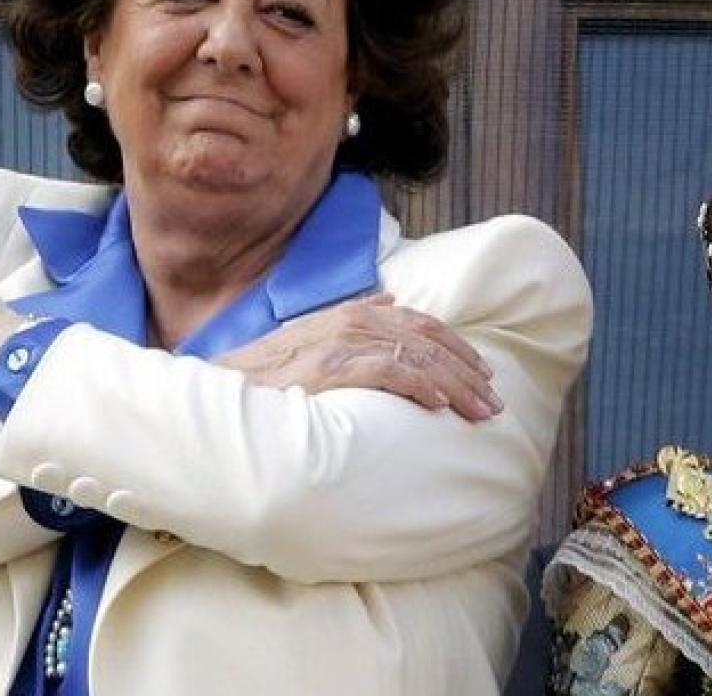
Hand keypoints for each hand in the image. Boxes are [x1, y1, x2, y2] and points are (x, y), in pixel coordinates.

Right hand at [215, 293, 500, 420]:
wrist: (218, 391)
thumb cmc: (264, 374)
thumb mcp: (309, 335)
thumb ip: (351, 316)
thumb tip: (389, 301)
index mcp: (349, 313)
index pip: (419, 323)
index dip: (455, 347)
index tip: (481, 373)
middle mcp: (349, 321)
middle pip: (426, 340)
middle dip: (466, 370)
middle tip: (493, 401)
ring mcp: (338, 344)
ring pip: (416, 357)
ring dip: (455, 384)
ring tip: (480, 409)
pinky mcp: (329, 369)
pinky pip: (388, 372)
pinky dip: (420, 385)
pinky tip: (441, 404)